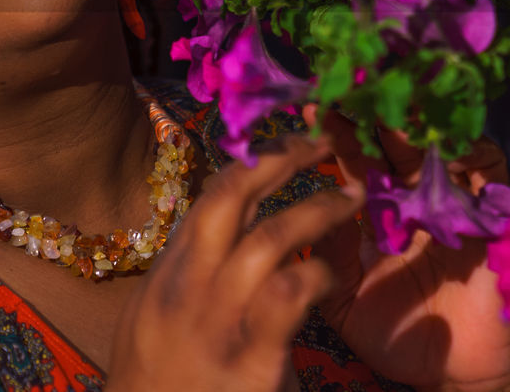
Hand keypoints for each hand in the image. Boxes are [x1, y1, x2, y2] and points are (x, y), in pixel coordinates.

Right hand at [105, 134, 364, 391]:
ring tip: (352, 196)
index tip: (287, 142)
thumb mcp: (156, 317)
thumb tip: (219, 236)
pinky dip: (315, 273)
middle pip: (230, 196)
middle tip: (321, 141)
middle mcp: (189, 285)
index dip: (252, 161)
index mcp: (171, 272)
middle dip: (278, 158)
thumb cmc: (160, 383)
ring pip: (266, 238)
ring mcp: (218, 319)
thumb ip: (189, 274)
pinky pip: (288, 295)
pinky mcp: (251, 358)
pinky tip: (331, 273)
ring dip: (315, 209)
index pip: (211, 196)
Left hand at [303, 105, 509, 391]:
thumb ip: (328, 254)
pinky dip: (471, 153)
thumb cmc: (398, 333)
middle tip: (351, 90)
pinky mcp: (494, 218)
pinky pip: (490, 173)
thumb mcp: (345, 296)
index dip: (336, 134)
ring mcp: (455, 202)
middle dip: (374, 113)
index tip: (314, 109)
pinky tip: (446, 147)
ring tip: (392, 113)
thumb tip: (306, 208)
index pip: (355, 160)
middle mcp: (415, 197)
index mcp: (378, 209)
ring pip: (439, 146)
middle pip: (395, 141)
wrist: (456, 372)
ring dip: (418, 125)